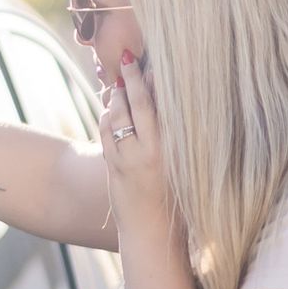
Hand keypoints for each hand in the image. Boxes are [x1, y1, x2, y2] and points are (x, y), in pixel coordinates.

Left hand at [99, 50, 170, 229]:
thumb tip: (169, 106)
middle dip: (131, 78)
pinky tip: (110, 108)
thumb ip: (174, 137)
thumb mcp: (181, 166)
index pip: (162, 105)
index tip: (153, 62)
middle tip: (127, 56)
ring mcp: (127, 160)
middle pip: (137, 104)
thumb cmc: (174, 199)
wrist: (152, 232)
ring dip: (116, 97)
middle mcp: (149, 152)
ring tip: (118, 84)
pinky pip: (106, 134)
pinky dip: (107, 117)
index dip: (155, 81)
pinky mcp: (113, 167)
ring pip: (117, 117)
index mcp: (171, 149)